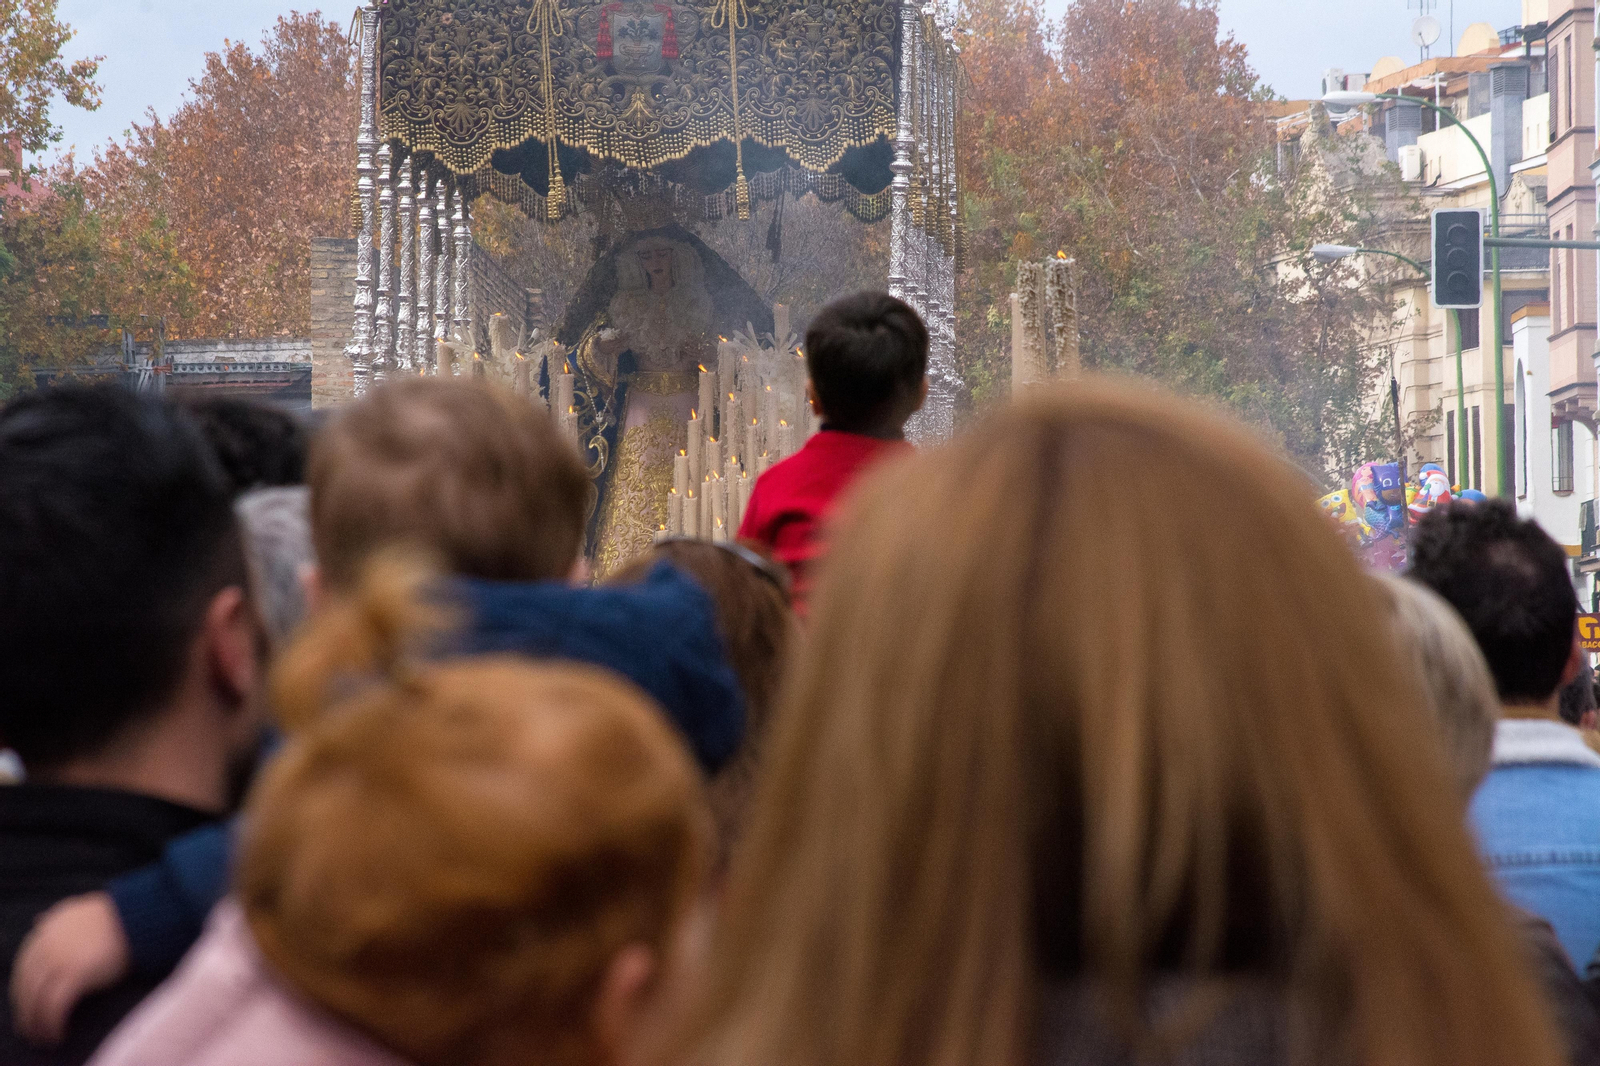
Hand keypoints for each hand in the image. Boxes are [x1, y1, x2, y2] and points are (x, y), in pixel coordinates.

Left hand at [10, 892, 130, 1046]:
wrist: (142, 915)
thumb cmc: (118, 915)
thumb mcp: (80, 910)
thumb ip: (57, 919)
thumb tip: (38, 921)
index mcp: (46, 930)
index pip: (23, 967)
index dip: (24, 990)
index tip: (30, 1005)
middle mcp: (47, 943)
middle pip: (26, 985)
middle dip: (26, 1010)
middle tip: (33, 1028)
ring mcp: (59, 958)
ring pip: (35, 999)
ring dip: (36, 1022)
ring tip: (46, 1036)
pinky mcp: (75, 973)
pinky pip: (54, 1006)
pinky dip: (52, 1023)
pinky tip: (59, 1034)